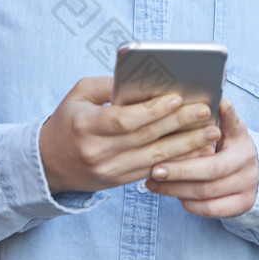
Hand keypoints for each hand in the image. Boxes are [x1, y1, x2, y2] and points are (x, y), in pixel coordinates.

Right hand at [39, 77, 220, 192]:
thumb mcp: (79, 95)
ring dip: (186, 146)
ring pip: (154, 157)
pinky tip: (196, 151)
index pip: (125, 119)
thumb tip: (144, 78)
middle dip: (179, 124)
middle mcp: (98, 152)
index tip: (178, 97)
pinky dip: (177, 161)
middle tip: (205, 111)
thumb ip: (109, 85)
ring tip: (210, 133)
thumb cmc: (68, 121)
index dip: (153, 110)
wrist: (48, 164)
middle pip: (146, 138)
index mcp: (86, 126)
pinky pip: (153, 170)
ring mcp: (109, 170)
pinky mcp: (118, 182)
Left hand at [144, 99, 258, 217]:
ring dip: (177, 189)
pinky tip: (173, 196)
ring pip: (207, 192)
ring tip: (154, 183)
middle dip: (180, 170)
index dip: (226, 116)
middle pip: (211, 168)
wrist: (255, 173)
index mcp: (241, 136)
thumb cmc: (229, 146)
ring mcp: (247, 185)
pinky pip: (211, 209)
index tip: (216, 105)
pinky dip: (190, 204)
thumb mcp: (228, 128)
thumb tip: (211, 101)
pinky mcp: (243, 204)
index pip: (232, 125)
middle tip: (155, 169)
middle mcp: (247, 161)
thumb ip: (218, 117)